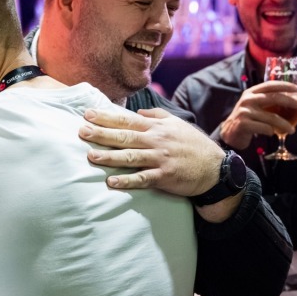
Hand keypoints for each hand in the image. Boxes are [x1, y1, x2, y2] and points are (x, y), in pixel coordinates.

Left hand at [78, 107, 224, 196]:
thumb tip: (138, 114)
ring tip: (91, 156)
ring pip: (130, 157)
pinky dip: (127, 180)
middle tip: (82, 131)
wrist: (215, 168)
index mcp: (156, 128)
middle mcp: (156, 141)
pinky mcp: (165, 176)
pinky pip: (142, 179)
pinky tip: (112, 181)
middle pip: (125, 137)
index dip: (107, 117)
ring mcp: (160, 159)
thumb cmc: (193, 145)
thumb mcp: (177, 124)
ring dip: (110, 156)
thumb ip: (156, 117)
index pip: (127, 121)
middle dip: (102, 134)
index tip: (88, 114)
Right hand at [219, 82, 296, 150]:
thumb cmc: (246, 119)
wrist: (229, 134)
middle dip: (290, 101)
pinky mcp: (244, 124)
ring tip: (292, 130)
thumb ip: (266, 100)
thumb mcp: (253, 105)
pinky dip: (272, 131)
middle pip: (274, 98)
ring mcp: (245, 112)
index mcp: (251, 92)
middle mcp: (248, 100)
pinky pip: (265, 128)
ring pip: (272, 117)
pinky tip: (273, 133)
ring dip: (285, 124)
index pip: (270, 85)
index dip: (285, 85)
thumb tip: (291, 99)